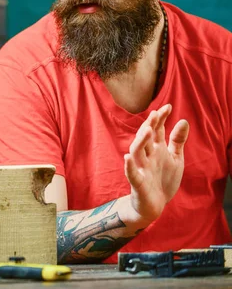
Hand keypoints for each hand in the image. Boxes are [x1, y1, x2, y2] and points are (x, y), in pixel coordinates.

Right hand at [124, 104, 189, 221]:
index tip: (168, 106)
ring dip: (141, 140)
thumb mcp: (175, 158)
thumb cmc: (163, 179)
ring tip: (148, 130)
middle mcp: (147, 156)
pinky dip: (129, 166)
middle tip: (155, 114)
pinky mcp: (137, 183)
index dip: (161, 119)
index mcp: (156, 149)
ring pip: (137, 151)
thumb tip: (184, 120)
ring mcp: (141, 168)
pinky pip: (131, 173)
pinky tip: (127, 158)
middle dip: (149, 125)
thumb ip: (177, 140)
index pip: (157, 130)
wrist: (155, 205)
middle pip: (145, 137)